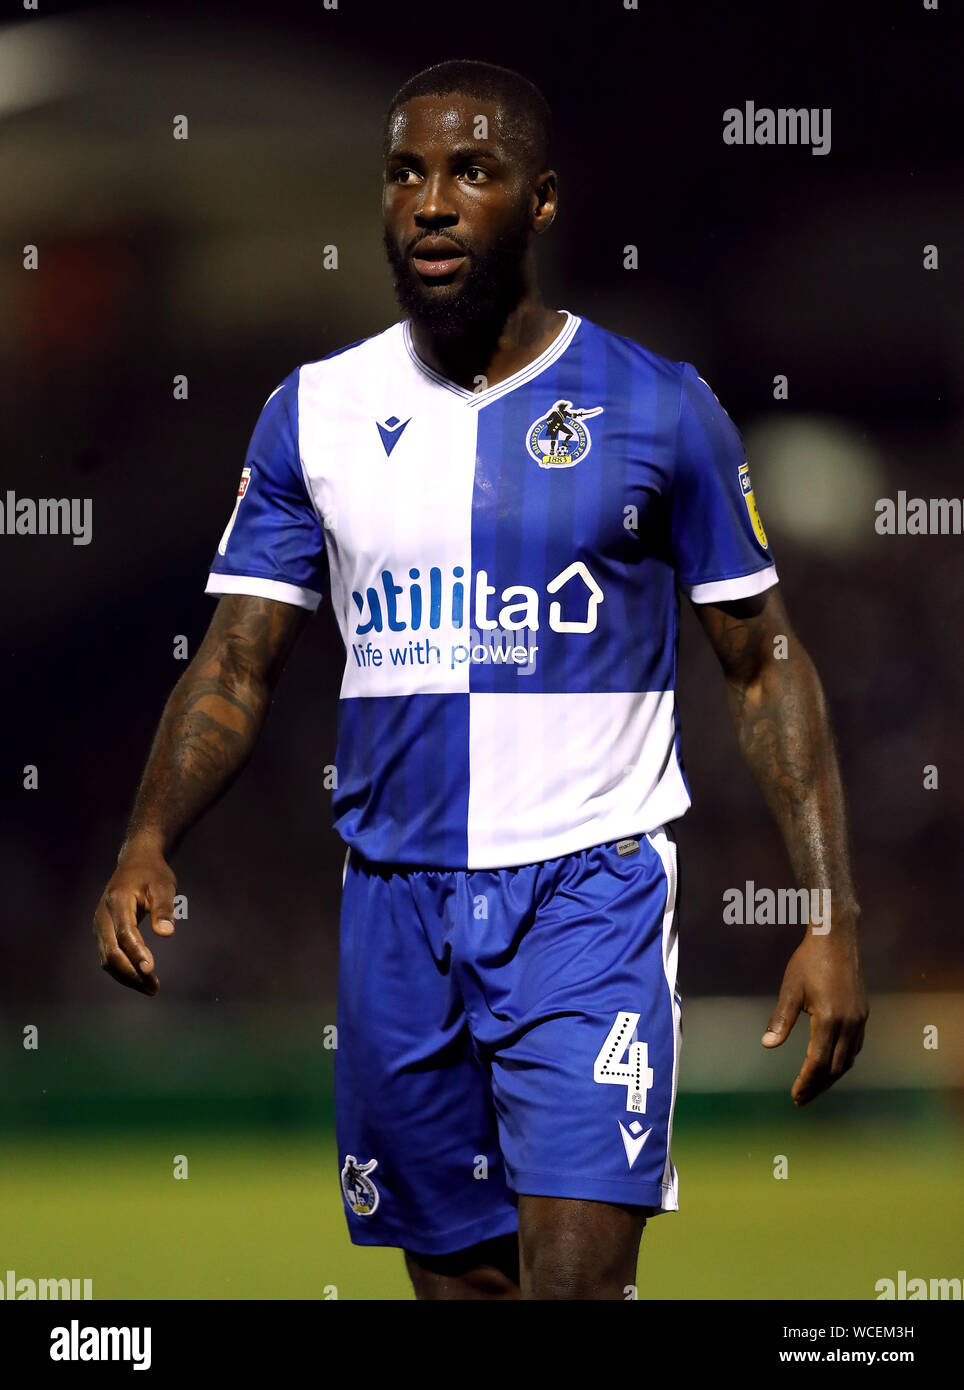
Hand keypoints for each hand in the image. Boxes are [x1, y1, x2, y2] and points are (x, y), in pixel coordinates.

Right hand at [92, 840, 176, 995]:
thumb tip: (167, 933)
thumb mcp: (163, 885)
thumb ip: (164, 908)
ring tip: (151, 988)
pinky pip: (109, 956)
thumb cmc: (152, 873)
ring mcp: (100, 925)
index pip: (124, 933)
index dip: (136, 953)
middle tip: (154, 987)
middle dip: (131, 973)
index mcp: (117, 901)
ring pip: (107, 959)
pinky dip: (123, 971)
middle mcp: (103, 916)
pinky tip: (141, 979)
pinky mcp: (102, 932)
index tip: (151, 970)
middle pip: (111, 952)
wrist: (135, 862)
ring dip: (127, 976)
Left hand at [762, 929, 867, 1104]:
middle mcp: (849, 1024)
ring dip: (832, 1077)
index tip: (795, 1096)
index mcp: (830, 1020)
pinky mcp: (863, 1014)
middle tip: (801, 1099)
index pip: (818, 1063)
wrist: (837, 938)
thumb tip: (768, 1045)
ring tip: (814, 1087)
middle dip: (818, 1086)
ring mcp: (860, 1020)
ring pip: (849, 1060)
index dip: (807, 1082)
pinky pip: (856, 1047)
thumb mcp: (791, 989)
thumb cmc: (809, 961)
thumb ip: (781, 1020)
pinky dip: (843, 1061)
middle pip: (836, 1068)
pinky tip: (832, 1064)